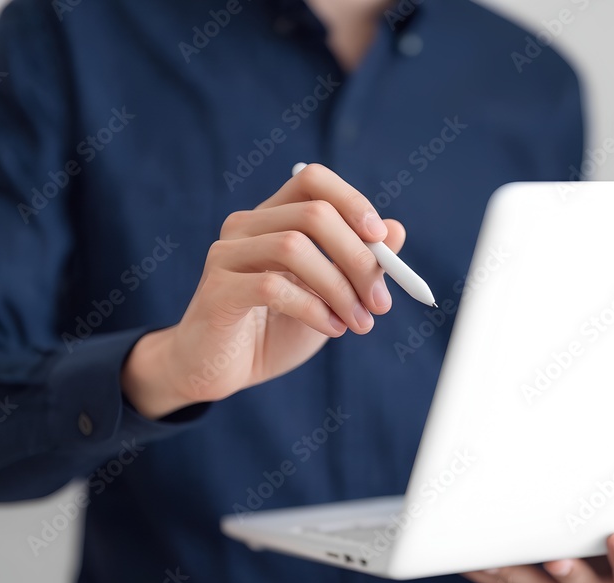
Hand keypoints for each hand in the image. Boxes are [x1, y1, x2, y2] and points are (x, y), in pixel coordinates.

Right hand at [121, 164, 405, 418]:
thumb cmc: (273, 330)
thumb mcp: (328, 297)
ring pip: (294, 247)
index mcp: (272, 218)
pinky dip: (313, 309)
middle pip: (312, 213)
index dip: (351, 201)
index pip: (312, 179)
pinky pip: (273, 286)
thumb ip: (357, 264)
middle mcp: (245, 226)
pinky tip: (330, 330)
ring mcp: (226, 255)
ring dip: (339, 288)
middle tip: (380, 301)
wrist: (218, 372)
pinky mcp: (217, 290)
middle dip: (358, 257)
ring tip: (358, 323)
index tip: (381, 238)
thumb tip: (396, 231)